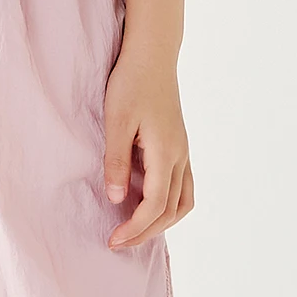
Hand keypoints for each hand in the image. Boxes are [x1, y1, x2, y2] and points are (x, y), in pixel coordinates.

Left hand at [103, 52, 194, 248]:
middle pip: (171, 211)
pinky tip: (146, 209)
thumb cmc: (131, 83)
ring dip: (160, 223)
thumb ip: (116, 162)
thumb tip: (118, 198)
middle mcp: (180, 156)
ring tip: (133, 231)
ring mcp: (183, 152)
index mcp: (166, 152)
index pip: (155, 204)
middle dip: (145, 232)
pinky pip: (182, 189)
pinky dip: (168, 207)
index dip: (135, 228)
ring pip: (182, 203)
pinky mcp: (179, 148)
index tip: (113, 240)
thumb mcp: (116, 122)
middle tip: (117, 242)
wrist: (152, 55)